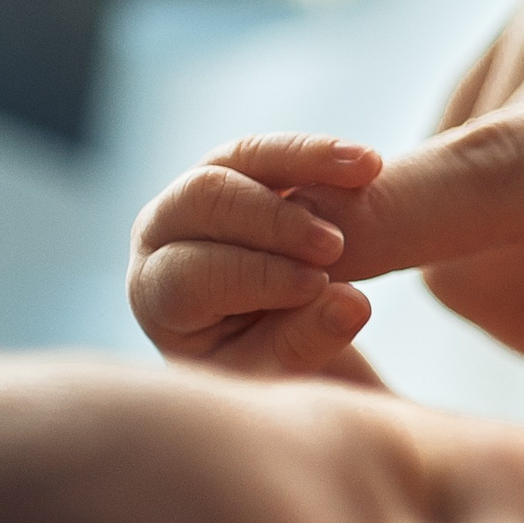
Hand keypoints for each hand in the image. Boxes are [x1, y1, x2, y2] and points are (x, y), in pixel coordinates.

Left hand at [128, 134, 384, 382]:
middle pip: (202, 198)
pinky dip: (318, 152)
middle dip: (273, 218)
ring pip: (237, 158)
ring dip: (302, 162)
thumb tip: (351, 303)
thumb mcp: (283, 373)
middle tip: (335, 244)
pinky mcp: (236, 171)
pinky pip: (272, 149)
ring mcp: (195, 196)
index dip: (257, 275)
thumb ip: (310, 340)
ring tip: (366, 175)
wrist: (275, 342)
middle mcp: (161, 235)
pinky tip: (366, 164)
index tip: (319, 284)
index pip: (193, 273)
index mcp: (157, 295)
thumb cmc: (269, 367)